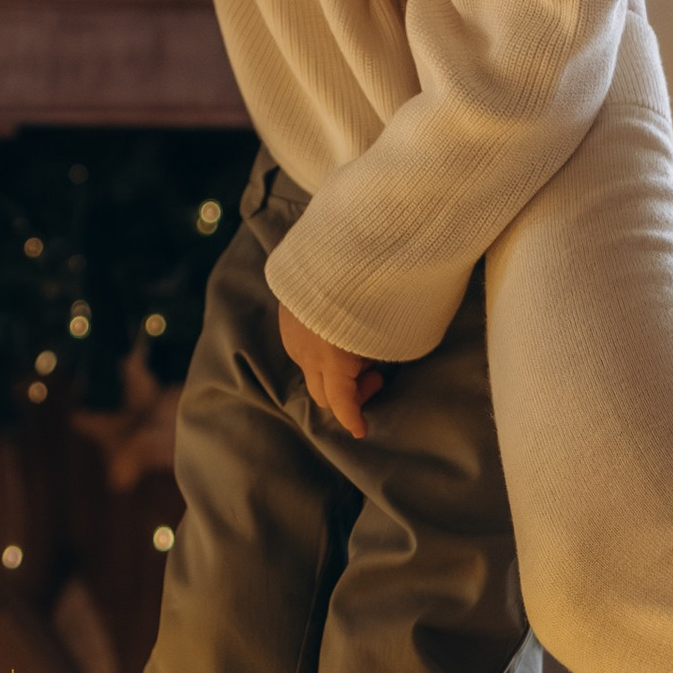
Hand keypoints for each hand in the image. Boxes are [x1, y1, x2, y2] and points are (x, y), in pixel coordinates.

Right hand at [276, 299, 382, 440]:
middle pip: (323, 393)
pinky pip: (303, 344)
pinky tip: (340, 328)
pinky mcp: (287, 316)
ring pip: (312, 368)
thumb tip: (370, 365)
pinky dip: (323, 347)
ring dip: (334, 369)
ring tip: (360, 343)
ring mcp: (292, 334)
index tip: (361, 430)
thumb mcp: (385, 328)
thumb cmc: (372, 287)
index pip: (340, 403)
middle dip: (348, 394)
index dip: (352, 419)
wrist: (338, 242)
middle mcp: (306, 352)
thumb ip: (375, 355)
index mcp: (331, 359)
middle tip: (375, 375)